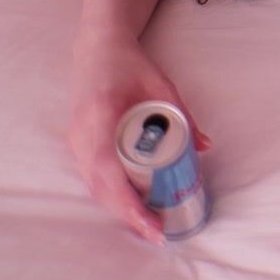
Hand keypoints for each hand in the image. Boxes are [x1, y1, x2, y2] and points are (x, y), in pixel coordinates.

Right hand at [66, 32, 211, 243]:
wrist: (96, 46)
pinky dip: (110, 195)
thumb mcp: (161, 83)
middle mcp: (81, 131)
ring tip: (147, 225)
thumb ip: (183, 115)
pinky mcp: (75, 143)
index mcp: (101, 113)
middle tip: (156, 233)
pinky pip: (90, 177)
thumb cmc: (128, 62)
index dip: (127, 200)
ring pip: (93, 186)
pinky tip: (131, 206)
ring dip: (117, 208)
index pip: (108, 167)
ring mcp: (74, 138)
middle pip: (99, 186)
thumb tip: (205, 146)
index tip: (149, 221)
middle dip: (126, 214)